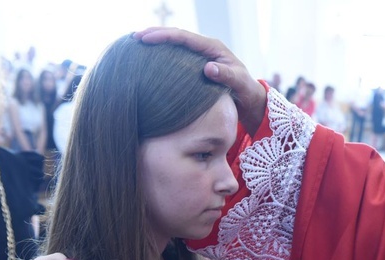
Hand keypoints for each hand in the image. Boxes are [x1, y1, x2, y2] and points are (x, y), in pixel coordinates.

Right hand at [133, 27, 266, 134]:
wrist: (250, 98)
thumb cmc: (246, 91)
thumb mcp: (239, 84)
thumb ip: (226, 76)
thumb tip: (208, 68)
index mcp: (213, 48)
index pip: (184, 38)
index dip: (164, 36)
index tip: (146, 38)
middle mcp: (205, 48)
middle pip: (176, 36)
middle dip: (155, 34)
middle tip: (134, 37)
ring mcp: (200, 56)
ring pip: (175, 45)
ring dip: (157, 42)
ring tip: (136, 44)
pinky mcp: (196, 66)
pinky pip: (177, 56)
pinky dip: (163, 55)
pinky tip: (150, 60)